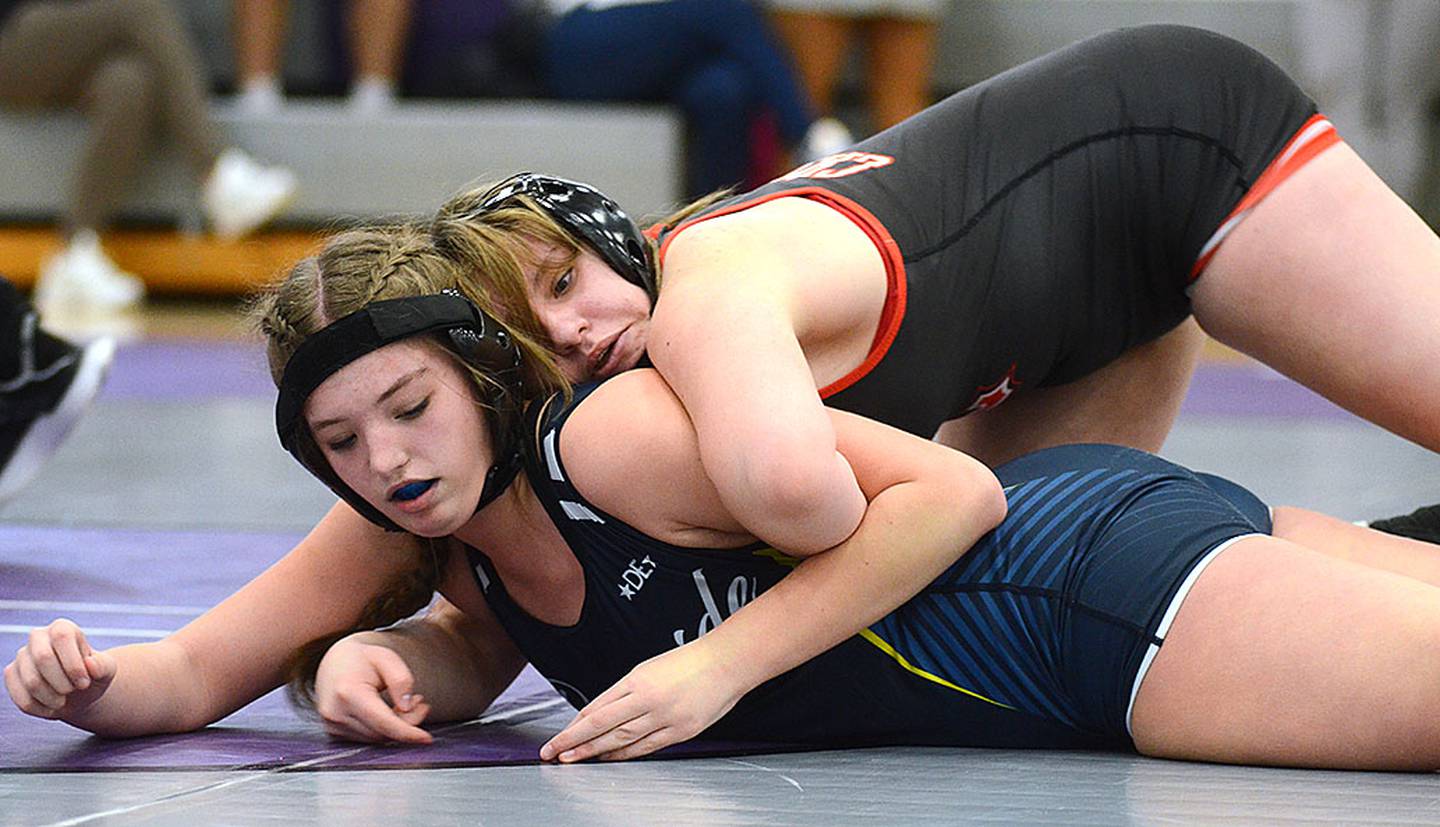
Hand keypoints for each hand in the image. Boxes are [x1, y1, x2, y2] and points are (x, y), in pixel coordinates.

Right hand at [4, 618, 115, 718]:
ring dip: (53, 698)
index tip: (84, 683)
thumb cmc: (93, 676)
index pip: (62, 637)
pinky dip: (41, 708)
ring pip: (32, 682)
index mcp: (63, 628)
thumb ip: (103, 666)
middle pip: (43, 657)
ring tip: (64, 699)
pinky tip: (52, 706)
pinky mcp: (12, 675)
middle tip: (73, 691)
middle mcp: (38, 637)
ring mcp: (22, 656)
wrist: (78, 693)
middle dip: (62, 682)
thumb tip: (90, 664)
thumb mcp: (107, 671)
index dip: (73, 664)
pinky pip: (22, 698)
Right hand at [314, 636, 432, 743]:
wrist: (334, 662)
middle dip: (407, 722)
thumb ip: (401, 680)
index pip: (383, 722)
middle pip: (382, 733)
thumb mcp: (387, 658)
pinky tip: (389, 712)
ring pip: (376, 738)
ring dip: (396, 726)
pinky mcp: (334, 732)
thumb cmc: (363, 658)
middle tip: (420, 702)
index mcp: (348, 692)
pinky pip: (367, 738)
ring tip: (405, 703)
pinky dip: (383, 729)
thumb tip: (407, 708)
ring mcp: (332, 725)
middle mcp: (336, 713)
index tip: (427, 738)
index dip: (407, 733)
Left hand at [539, 641, 742, 762]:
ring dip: (595, 752)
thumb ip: (626, 692)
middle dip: (574, 743)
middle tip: (554, 754)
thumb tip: (601, 714)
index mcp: (637, 680)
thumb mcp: (649, 669)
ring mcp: (664, 717)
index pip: (596, 709)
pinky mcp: (681, 731)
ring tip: (575, 760)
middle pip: (602, 726)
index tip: (557, 739)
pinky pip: (646, 747)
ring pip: (621, 740)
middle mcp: (647, 699)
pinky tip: (610, 758)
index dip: (573, 727)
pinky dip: (625, 755)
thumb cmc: (689, 661)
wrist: (726, 662)